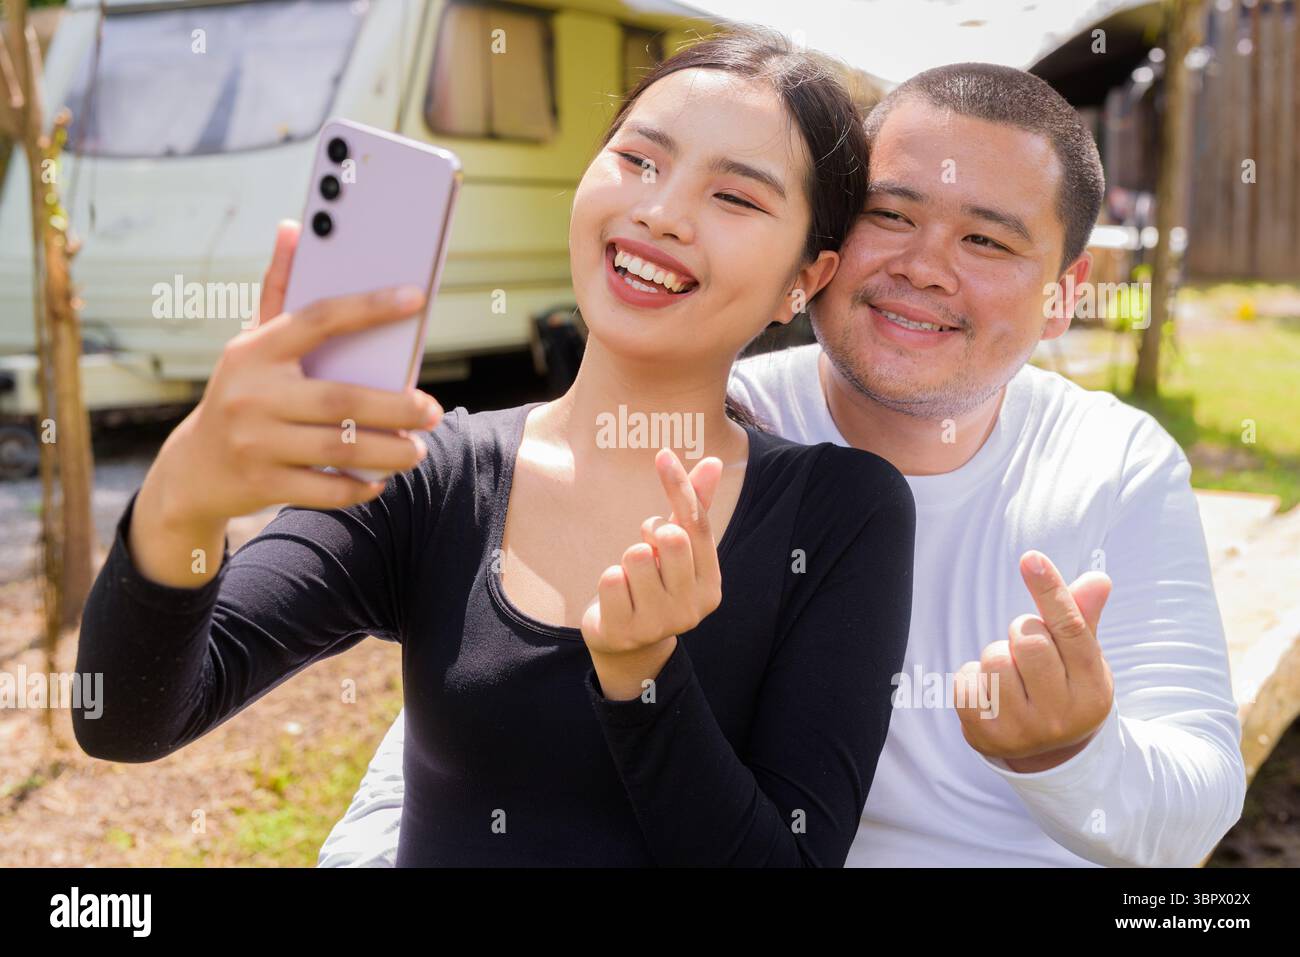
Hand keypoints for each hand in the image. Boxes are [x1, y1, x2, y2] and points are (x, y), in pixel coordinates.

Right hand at [151, 220, 442, 524]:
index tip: (414, 298)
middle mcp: (253, 394)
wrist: (194, 468)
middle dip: (396, 407)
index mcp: (256, 351)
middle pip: (342, 400)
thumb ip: (278, 291)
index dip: (369, 307)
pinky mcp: (263, 483)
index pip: (318, 318)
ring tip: (418, 449)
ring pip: (340, 448)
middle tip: (433, 410)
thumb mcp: (252, 344)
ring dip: (389, 452)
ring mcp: (256, 442)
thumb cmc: (242, 393)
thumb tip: (295, 228)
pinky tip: (381, 480)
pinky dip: (359, 486)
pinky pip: (325, 488)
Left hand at [581, 449, 723, 697]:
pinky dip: (609, 579)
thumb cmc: (657, 584)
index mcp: (711, 585)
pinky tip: (617, 597)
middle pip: (670, 537)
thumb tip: (713, 461)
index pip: (697, 524)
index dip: (680, 486)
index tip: (662, 455)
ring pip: (636, 555)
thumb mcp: (679, 549)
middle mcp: (692, 607)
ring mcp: (660, 623)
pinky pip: (612, 578)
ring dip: (627, 561)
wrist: (628, 644)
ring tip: (632, 581)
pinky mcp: (626, 631)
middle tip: (647, 554)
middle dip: (650, 535)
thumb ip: (695, 508)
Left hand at [954, 551, 1113, 771]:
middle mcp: (1062, 714)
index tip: (1030, 558)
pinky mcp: (986, 737)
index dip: (1050, 591)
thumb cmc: (1064, 688)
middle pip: (1028, 640)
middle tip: (1028, 648)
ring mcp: (1023, 730)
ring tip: (1012, 675)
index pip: (1071, 630)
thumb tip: (1098, 579)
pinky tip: (990, 693)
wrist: (1046, 754)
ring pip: (994, 658)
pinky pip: (966, 681)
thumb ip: (1083, 618)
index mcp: (1093, 689)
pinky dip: (973, 677)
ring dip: (997, 656)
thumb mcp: (1083, 658)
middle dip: (1021, 632)